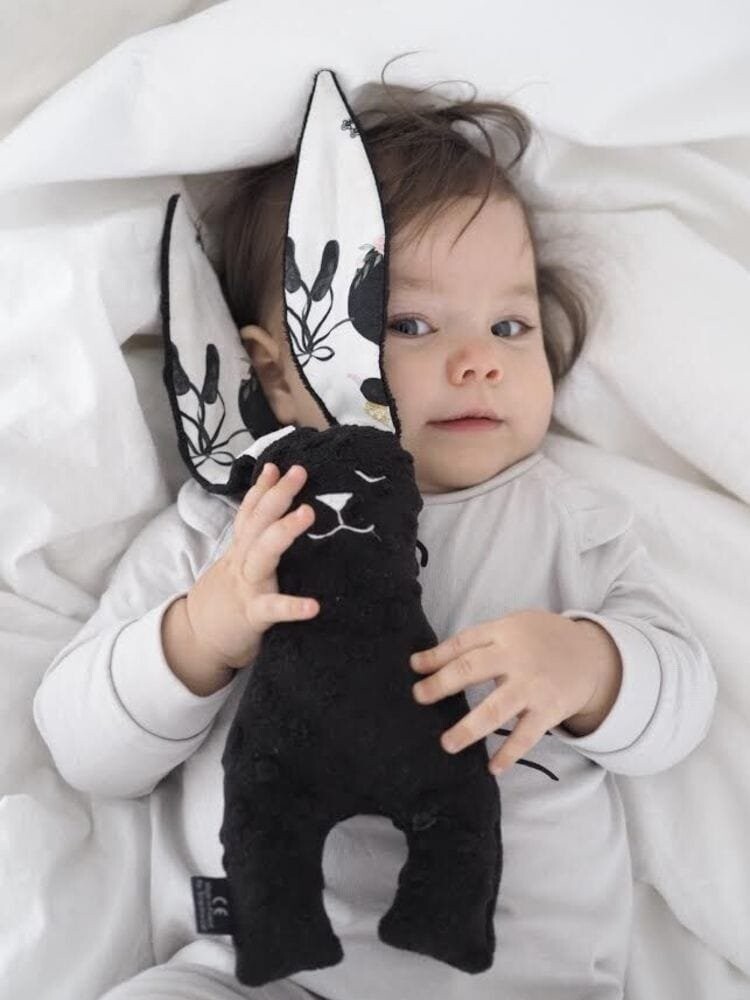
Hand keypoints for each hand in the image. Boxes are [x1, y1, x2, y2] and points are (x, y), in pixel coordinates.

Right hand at [185, 461, 319, 669]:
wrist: (196, 641)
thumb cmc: (226, 600)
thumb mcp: (235, 565)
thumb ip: (252, 544)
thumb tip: (274, 520)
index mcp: (240, 550)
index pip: (250, 513)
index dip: (262, 488)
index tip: (276, 466)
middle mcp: (242, 562)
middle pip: (258, 522)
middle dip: (277, 495)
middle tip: (299, 472)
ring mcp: (247, 586)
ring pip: (262, 553)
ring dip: (284, 531)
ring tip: (307, 513)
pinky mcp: (252, 615)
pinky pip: (272, 609)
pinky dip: (291, 606)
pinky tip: (313, 606)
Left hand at [409, 609, 621, 774]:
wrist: (592, 655)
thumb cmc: (541, 640)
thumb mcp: (512, 627)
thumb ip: (478, 641)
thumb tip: (431, 661)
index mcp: (503, 633)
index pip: (463, 643)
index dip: (436, 655)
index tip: (414, 667)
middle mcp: (516, 658)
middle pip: (473, 669)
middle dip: (443, 684)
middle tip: (418, 697)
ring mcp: (533, 686)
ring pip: (496, 708)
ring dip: (470, 728)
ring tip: (447, 744)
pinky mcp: (549, 710)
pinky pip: (526, 736)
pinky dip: (509, 753)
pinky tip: (492, 767)